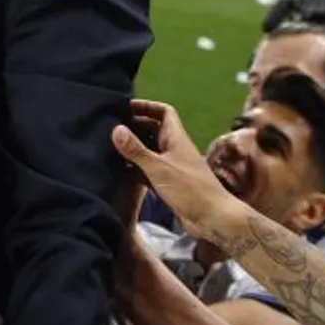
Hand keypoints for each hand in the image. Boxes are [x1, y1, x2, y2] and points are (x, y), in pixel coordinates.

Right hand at [110, 100, 237, 243]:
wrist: (212, 218)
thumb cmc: (190, 189)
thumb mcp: (159, 167)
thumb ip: (136, 150)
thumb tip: (116, 129)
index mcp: (177, 138)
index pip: (164, 112)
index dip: (147, 106)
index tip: (127, 107)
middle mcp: (175, 149)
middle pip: (155, 130)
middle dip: (136, 126)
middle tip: (113, 127)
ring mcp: (173, 167)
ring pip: (151, 151)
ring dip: (135, 148)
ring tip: (112, 147)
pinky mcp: (169, 184)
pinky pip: (149, 170)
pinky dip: (137, 168)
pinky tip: (121, 171)